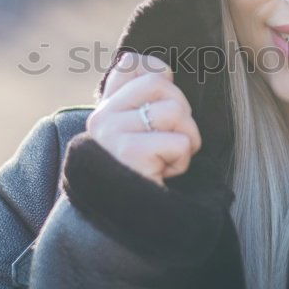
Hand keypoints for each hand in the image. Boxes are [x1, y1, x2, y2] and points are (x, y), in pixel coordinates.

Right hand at [87, 52, 202, 186]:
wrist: (123, 225)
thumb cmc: (140, 175)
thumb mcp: (135, 133)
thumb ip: (139, 99)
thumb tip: (152, 63)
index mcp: (105, 108)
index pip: (133, 63)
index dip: (161, 76)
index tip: (164, 107)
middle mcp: (102, 117)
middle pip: (160, 84)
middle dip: (181, 114)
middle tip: (171, 142)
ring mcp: (112, 135)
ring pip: (174, 112)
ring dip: (186, 141)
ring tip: (167, 160)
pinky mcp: (129, 155)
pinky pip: (179, 143)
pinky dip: (181, 162)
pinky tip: (163, 175)